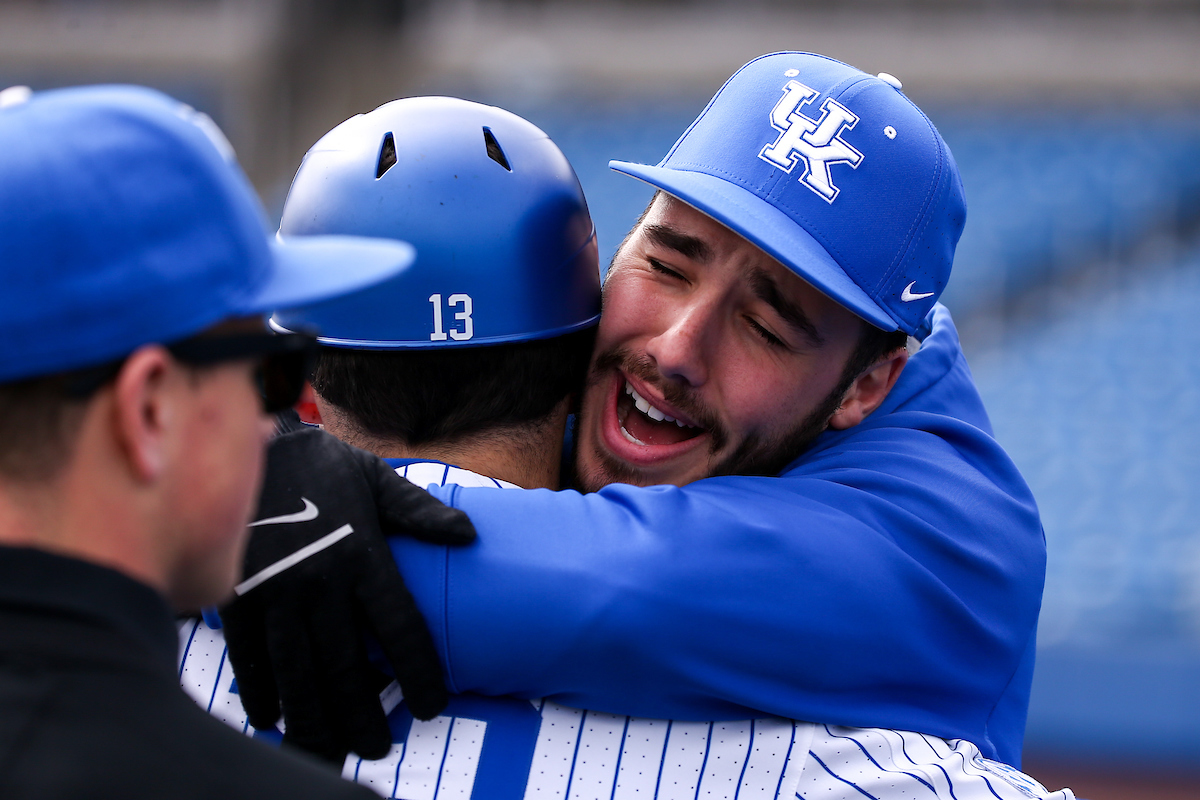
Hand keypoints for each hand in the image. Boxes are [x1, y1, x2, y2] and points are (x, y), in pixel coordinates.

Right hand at [220, 427, 474, 763]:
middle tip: (376, 747)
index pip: (400, 627)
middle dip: (363, 715)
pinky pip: (250, 656)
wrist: (251, 441)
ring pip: (299, 672)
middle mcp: (322, 580)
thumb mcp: (377, 479)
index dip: (418, 671)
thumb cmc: (322, 464)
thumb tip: (468, 533)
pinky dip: (261, 691)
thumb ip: (420, 512)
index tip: (432, 704)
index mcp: (363, 555)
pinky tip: (273, 718)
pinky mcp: (238, 594)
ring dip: (315, 718)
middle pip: (348, 667)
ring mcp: (276, 590)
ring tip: (330, 748)